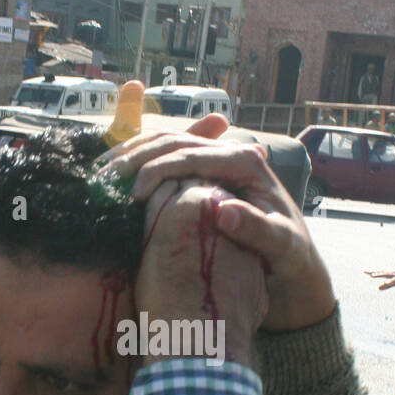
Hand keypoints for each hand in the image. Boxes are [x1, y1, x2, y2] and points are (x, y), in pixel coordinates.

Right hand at [99, 120, 336, 332]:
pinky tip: (112, 180)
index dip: (159, 170)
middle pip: (173, 141)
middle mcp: (230, 153)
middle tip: (105, 180)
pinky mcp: (203, 172)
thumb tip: (223, 209)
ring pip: (163, 143)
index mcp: (247, 163)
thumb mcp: (281, 245)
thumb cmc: (289, 253)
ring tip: (100, 177)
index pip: (193, 155)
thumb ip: (256, 229)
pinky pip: (163, 158)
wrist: (294, 254)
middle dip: (135, 157)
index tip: (134, 194)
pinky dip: (135, 164)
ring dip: (129, 156)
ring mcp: (214, 160)